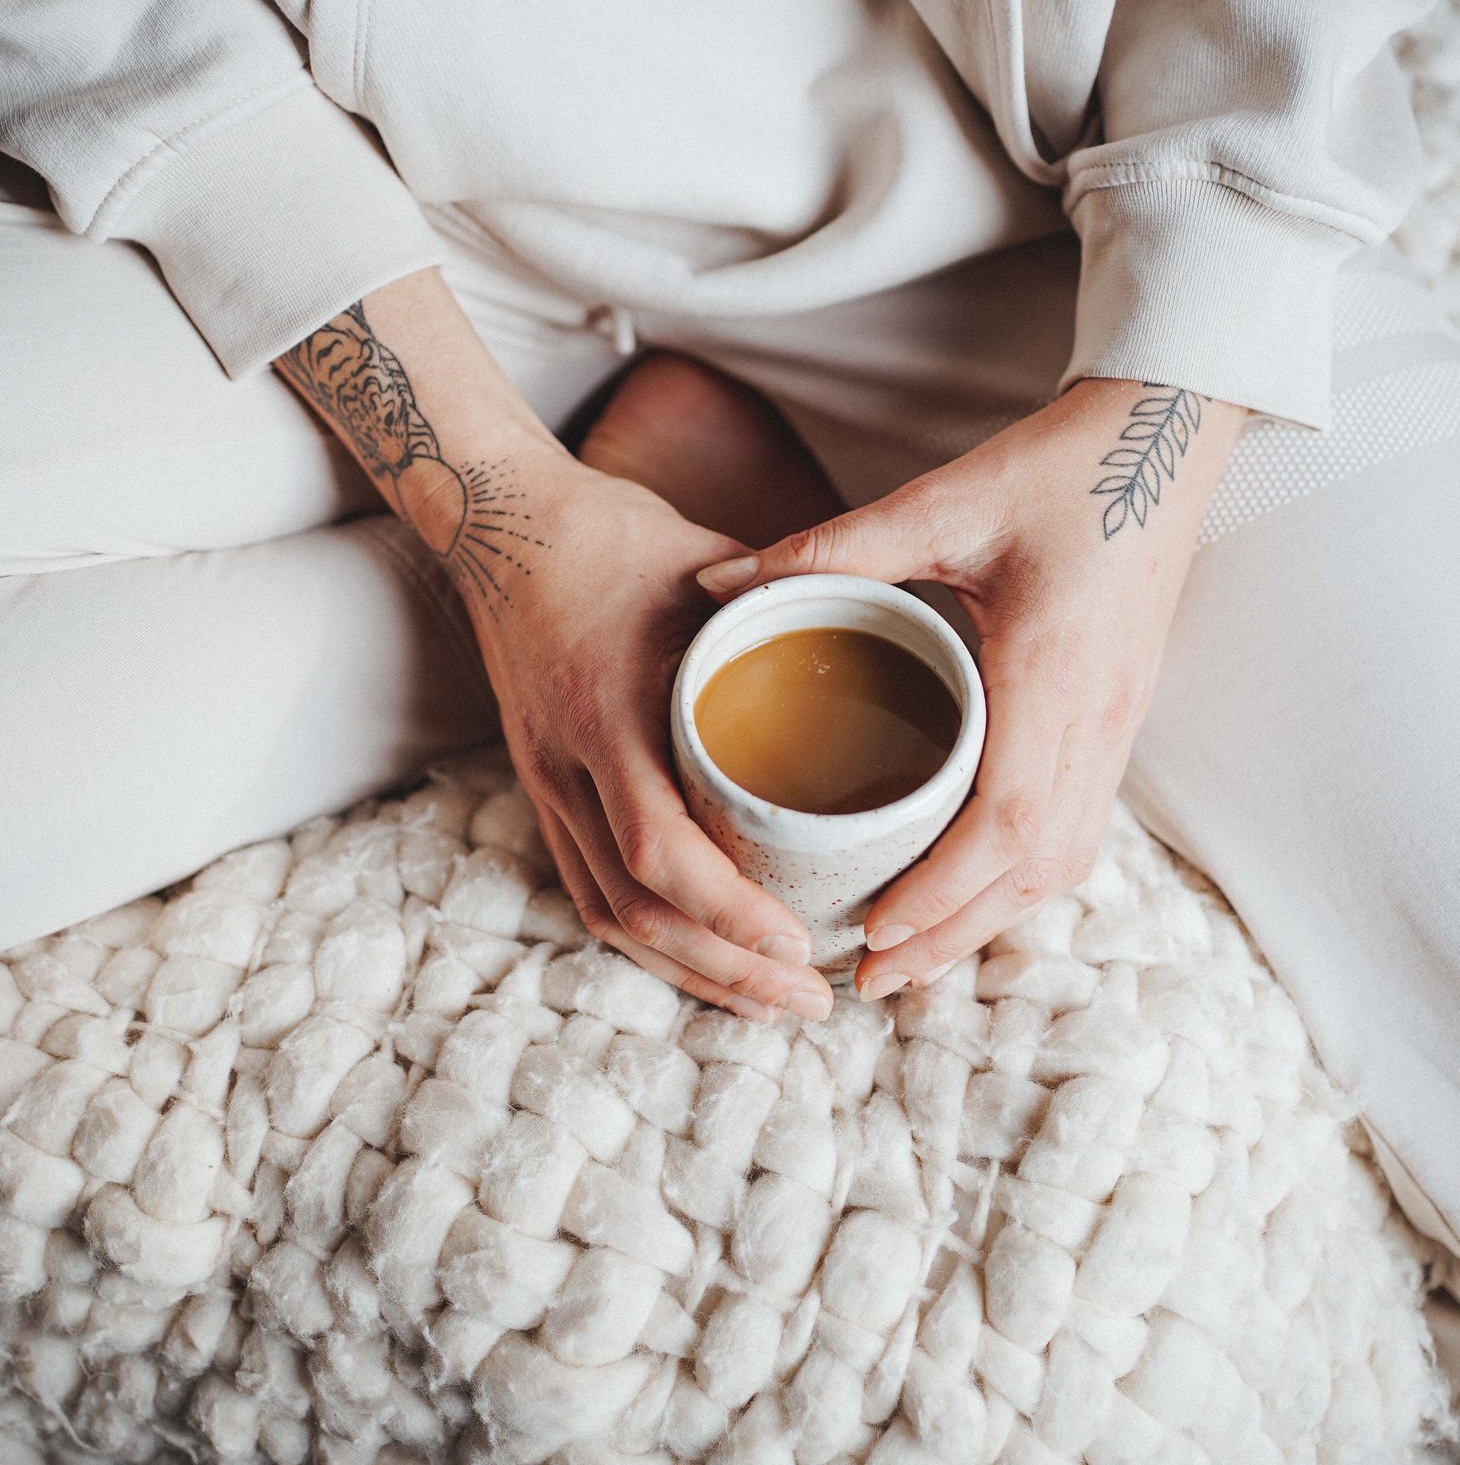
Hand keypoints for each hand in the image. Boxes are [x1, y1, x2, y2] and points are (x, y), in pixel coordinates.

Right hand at [436, 446, 836, 1024]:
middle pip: (637, 911)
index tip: (799, 946)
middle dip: (727, 973)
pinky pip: (588, 892)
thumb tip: (885, 646)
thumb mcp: (709, 567)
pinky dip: (649, 943)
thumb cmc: (617, 540)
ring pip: (609, 918)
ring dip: (690, 974)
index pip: (657, 848)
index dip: (727, 913)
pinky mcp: (545, 791)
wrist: (503, 526)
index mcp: (609, 713)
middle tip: (812, 1001)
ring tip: (770, 1004)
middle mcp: (568, 765)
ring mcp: (548, 785)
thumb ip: (783, 614)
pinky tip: (705, 963)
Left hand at [694, 379, 1247, 1000]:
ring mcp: (1119, 723)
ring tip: (913, 950)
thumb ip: (833, 547)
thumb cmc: (1059, 468)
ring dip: (992, 916)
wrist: (1167, 436)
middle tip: (873, 975)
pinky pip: (1079, 826)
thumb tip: (723, 589)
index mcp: (1055, 671)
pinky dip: (1021, 876)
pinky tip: (971, 884)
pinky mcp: (1121, 716)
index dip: (942, 892)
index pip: (1007, 820)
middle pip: (1039, 869)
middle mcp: (1098, 717)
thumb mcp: (944, 500)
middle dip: (956, 934)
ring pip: (1066, 859)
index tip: (874, 933)